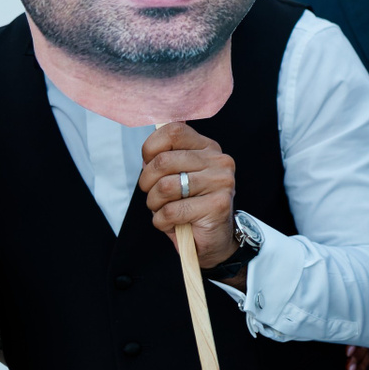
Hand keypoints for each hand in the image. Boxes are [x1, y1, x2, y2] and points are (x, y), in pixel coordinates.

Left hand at [140, 122, 237, 269]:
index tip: (149, 164)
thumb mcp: (176, 176)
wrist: (214, 239)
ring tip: (165, 210)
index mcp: (207, 148)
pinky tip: (174, 223)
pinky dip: (162, 222)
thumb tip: (148, 152)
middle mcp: (219, 161)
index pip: (174, 130)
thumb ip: (165, 158)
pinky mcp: (217, 205)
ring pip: (165, 187)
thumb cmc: (189, 206)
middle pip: (163, 161)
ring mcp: (221, 182)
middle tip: (155, 195)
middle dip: (147, 183)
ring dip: (155, 204)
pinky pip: (171, 211)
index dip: (151, 148)